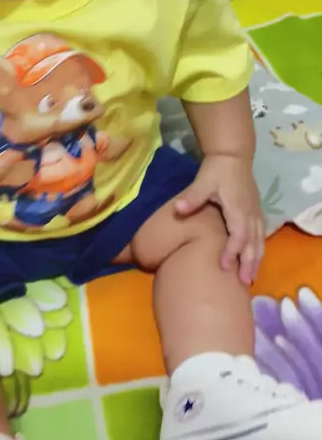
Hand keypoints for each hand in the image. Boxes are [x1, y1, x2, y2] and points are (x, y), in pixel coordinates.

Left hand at [175, 154, 264, 285]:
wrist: (233, 156)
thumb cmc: (217, 170)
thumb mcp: (203, 181)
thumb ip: (192, 197)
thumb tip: (177, 209)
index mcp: (238, 209)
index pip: (238, 235)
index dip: (232, 252)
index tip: (224, 266)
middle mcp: (250, 214)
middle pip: (253, 244)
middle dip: (249, 263)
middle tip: (244, 283)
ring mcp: (256, 213)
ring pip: (259, 241)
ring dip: (256, 260)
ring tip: (251, 278)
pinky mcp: (256, 212)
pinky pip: (261, 236)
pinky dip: (258, 250)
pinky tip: (255, 260)